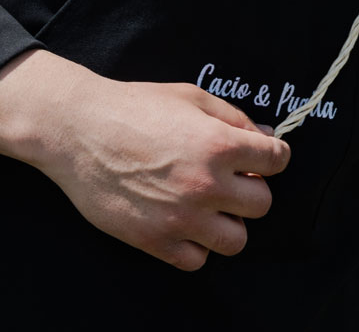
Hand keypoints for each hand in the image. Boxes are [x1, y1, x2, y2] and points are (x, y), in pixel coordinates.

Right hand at [0, 52, 290, 271]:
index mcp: (219, 144)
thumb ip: (235, 118)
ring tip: (210, 204)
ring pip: (237, 240)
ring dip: (229, 221)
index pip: (277, 160)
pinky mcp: (155, 241)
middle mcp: (206, 184)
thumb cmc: (136, 106)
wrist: (81, 131)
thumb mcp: (192, 97)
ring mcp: (180, 217)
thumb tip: (267, 137)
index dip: (273, 155)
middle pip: (262, 204)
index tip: (262, 156)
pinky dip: (197, 244)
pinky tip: (184, 221)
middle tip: (232, 178)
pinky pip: (197, 260)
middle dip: (252, 188)